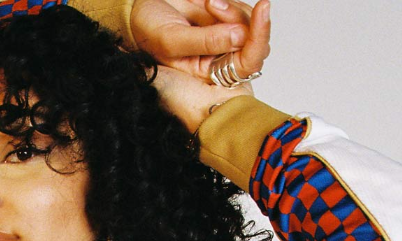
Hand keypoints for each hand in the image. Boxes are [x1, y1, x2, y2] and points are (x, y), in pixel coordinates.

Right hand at [131, 0, 262, 80]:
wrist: (139, 10)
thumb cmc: (149, 31)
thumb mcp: (172, 40)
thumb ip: (204, 41)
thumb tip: (240, 35)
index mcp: (208, 74)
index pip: (246, 64)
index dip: (257, 40)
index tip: (261, 12)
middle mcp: (220, 59)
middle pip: (254, 43)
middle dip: (241, 20)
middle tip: (214, 6)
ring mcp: (224, 39)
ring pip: (249, 23)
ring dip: (232, 8)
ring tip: (207, 4)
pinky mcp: (225, 20)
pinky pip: (242, 9)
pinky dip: (230, 2)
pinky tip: (209, 2)